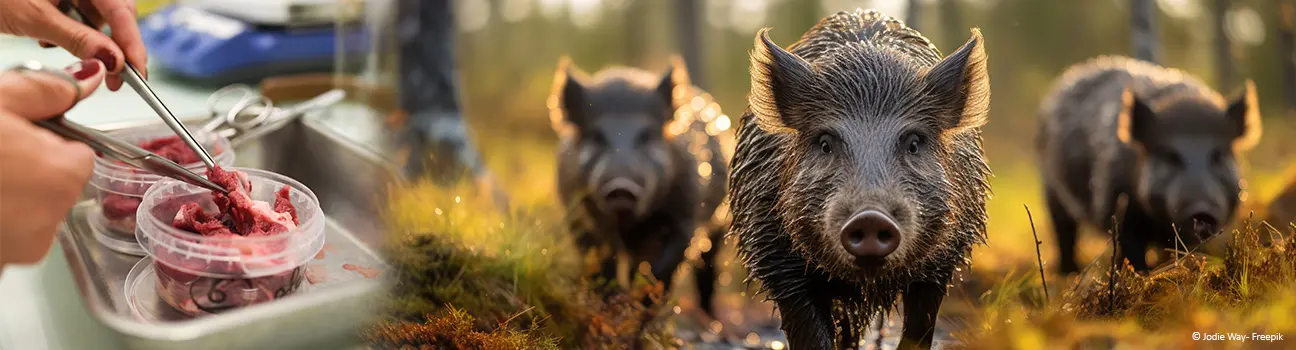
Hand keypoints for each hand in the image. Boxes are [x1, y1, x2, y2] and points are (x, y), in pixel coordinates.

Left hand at [0, 0, 144, 90]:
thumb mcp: (35, 17)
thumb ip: (78, 39)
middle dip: (112, 45)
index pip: (122, 11)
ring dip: (87, 38)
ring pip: (95, 16)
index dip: (132, 44)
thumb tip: (112, 60)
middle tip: (114, 77)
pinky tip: (48, 35)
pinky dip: (69, 30)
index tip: (137, 72)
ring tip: (62, 47)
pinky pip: (77, 13)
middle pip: (114, 13)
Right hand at [0, 59, 105, 268]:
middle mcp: (51, 219)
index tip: (13, 135)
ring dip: (7, 193)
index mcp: (62, 175)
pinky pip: (8, 234)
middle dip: (25, 167)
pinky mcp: (2, 263)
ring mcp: (23, 248)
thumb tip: (90, 77)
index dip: (44, 140)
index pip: (78, 153)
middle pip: (54, 182)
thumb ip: (45, 90)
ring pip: (29, 209)